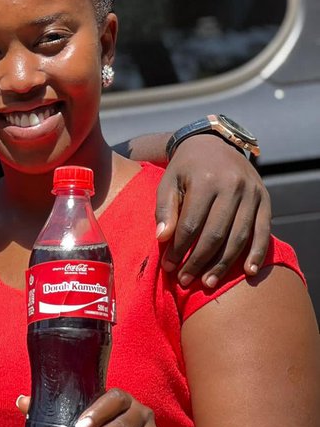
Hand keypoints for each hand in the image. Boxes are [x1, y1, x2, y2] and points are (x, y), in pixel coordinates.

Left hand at [155, 136, 269, 286]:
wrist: (214, 143)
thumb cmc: (186, 168)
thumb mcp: (169, 181)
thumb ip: (165, 209)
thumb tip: (162, 239)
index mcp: (205, 180)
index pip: (191, 224)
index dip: (179, 249)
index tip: (168, 267)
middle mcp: (232, 186)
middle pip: (216, 233)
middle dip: (199, 261)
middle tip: (185, 280)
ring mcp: (252, 193)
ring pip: (239, 236)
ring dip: (224, 264)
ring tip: (209, 283)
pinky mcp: (265, 199)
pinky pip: (263, 231)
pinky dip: (256, 253)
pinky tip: (248, 272)